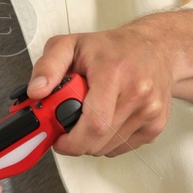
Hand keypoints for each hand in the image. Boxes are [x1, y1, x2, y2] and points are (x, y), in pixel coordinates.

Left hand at [25, 18, 175, 158]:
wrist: (154, 47)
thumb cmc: (112, 47)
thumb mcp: (70, 45)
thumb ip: (48, 66)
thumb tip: (36, 91)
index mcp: (114, 72)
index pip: (94, 124)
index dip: (71, 139)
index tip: (57, 136)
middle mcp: (137, 92)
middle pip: (99, 141)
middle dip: (75, 142)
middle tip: (67, 128)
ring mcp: (150, 111)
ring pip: (109, 148)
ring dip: (91, 141)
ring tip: (88, 116)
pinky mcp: (156, 125)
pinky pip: (122, 147)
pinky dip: (107, 141)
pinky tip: (105, 119)